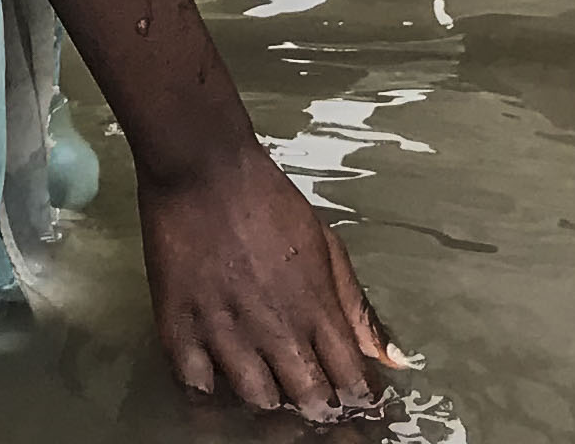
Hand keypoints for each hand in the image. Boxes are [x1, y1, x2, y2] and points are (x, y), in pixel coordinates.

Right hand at [142, 149, 398, 418]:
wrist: (204, 167)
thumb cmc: (269, 201)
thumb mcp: (326, 245)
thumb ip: (357, 307)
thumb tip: (395, 359)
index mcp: (315, 306)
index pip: (349, 378)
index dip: (357, 397)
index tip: (356, 400)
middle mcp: (274, 326)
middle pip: (307, 396)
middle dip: (318, 406)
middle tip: (313, 400)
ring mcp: (224, 329)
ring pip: (256, 399)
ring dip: (268, 400)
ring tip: (268, 385)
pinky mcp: (179, 326)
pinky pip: (196, 384)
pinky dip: (208, 387)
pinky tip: (215, 374)